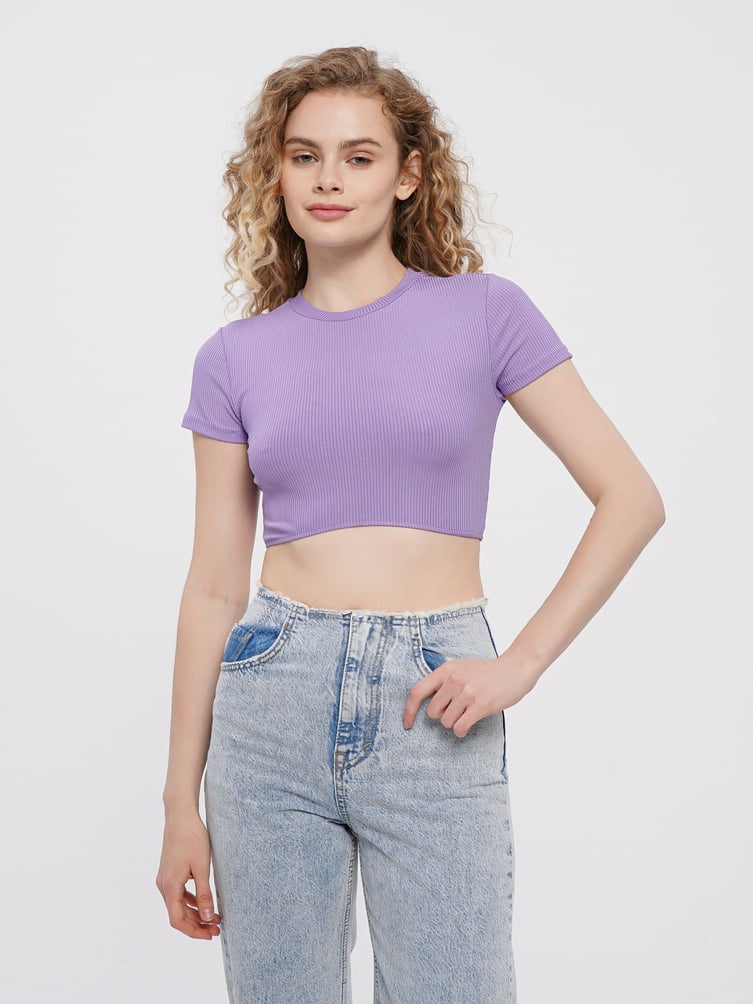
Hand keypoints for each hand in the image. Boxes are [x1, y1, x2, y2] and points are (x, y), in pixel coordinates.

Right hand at [155, 812, 221, 939]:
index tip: (210, 935)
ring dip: (196, 913)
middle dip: (197, 924)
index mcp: (169, 886)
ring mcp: (165, 879)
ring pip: (178, 905)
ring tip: (215, 918)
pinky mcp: (169, 873)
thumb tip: (208, 918)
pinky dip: (191, 901)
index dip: (193, 931)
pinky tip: (205, 903)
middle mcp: (163, 885)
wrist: (180, 816)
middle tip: (217, 929)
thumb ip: (204, 894)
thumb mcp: (202, 867)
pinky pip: (179, 894)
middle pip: (178, 915)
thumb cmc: (192, 838)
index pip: (177, 920)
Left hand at [403, 655, 537, 737]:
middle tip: (456, 711)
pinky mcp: (481, 705)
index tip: (407, 724)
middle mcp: (454, 680)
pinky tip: (467, 725)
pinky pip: (460, 727)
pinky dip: (461, 731)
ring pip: (446, 722)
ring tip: (466, 714)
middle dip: (442, 716)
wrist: (514, 669)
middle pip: (432, 712)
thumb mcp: (460, 667)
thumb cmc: (486, 672)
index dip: (409, 711)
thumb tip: (426, 701)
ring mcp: (467, 692)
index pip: (417, 692)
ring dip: (455, 723)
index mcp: (446, 670)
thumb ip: (444, 680)